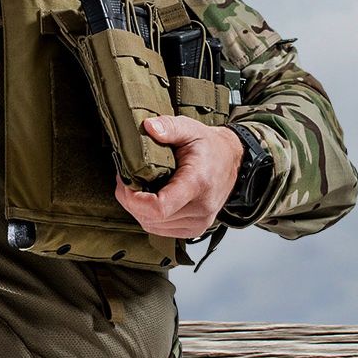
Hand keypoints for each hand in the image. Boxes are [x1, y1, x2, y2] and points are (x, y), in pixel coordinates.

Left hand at [114, 116, 243, 238]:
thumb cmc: (210, 146)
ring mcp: (200, 221)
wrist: (233, 160)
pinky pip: (161, 230)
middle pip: (151, 218)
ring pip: (153, 226)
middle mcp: (201, 208)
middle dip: (130, 201)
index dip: (133, 199)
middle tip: (125, 180)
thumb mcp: (190, 128)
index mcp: (198, 184)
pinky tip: (147, 201)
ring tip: (135, 189)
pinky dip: (149, 217)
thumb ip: (169, 126)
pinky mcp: (196, 228)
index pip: (159, 208)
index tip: (125, 182)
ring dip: (138, 209)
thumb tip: (149, 127)